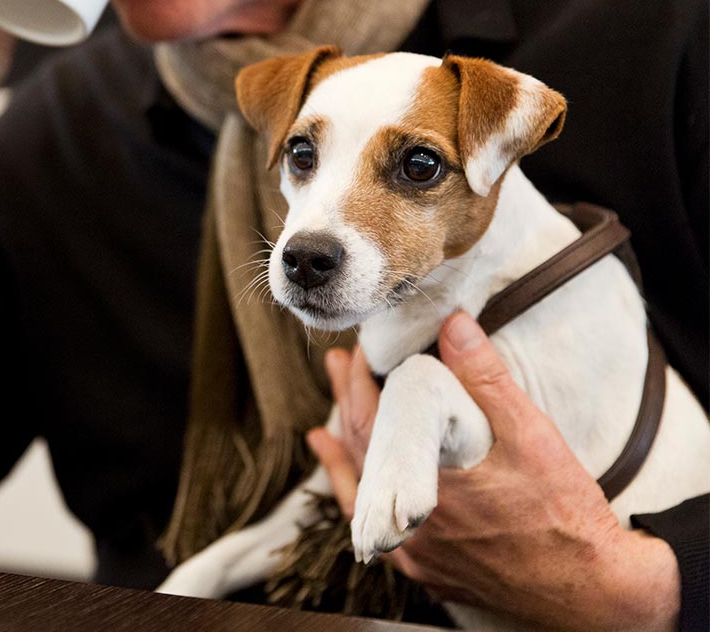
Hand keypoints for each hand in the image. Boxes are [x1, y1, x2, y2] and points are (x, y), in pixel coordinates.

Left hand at [307, 313, 679, 630]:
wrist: (592, 590)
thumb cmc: (565, 514)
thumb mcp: (530, 435)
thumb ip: (486, 379)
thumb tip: (454, 325)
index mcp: (426, 484)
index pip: (369, 423)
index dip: (356, 386)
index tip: (352, 355)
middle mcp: (409, 523)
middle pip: (360, 454)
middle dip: (347, 407)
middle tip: (338, 370)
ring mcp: (416, 552)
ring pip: (363, 499)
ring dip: (344, 457)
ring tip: (323, 431)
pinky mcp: (429, 571)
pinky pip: (380, 534)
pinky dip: (364, 505)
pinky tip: (357, 493)